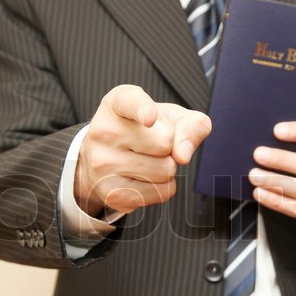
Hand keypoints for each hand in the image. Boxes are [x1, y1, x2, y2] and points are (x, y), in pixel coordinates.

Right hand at [75, 85, 211, 214]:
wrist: (110, 156)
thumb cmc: (147, 130)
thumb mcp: (172, 117)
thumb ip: (191, 125)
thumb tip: (183, 155)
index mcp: (117, 103)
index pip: (130, 102)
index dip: (143, 110)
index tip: (150, 119)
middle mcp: (104, 131)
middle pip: (165, 143)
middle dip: (171, 146)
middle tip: (155, 144)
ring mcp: (103, 164)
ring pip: (165, 171)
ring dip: (167, 168)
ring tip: (149, 160)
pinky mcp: (112, 193)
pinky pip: (160, 193)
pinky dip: (163, 187)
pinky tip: (145, 178)